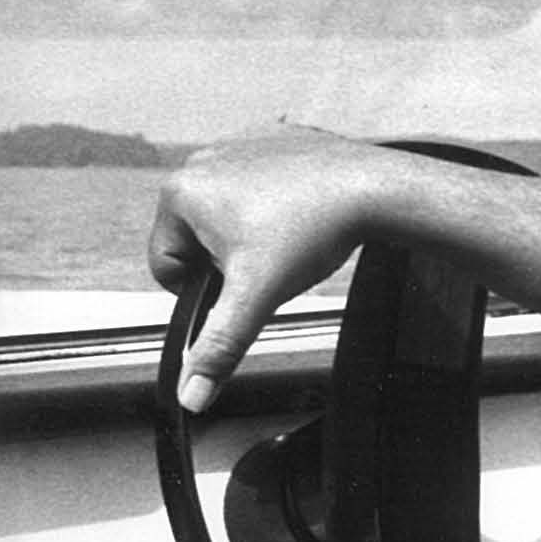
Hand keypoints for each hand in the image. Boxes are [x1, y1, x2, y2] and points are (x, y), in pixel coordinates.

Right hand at [149, 129, 398, 411]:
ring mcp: (237, 149)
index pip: (166, 266)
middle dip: (232, 263)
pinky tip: (304, 219)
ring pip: (230, 222)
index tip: (243, 285)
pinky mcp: (270, 146)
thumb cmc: (312, 232)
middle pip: (198, 244)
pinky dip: (278, 213)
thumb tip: (191, 395)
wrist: (375, 189)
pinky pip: (260, 196)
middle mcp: (201, 163)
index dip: (203, 289)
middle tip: (272, 263)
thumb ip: (220, 347)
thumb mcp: (257, 297)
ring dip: (254, 241)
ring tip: (291, 242)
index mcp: (179, 192)